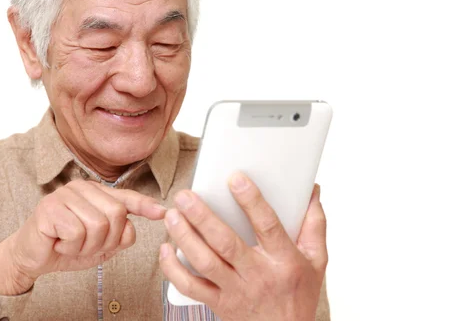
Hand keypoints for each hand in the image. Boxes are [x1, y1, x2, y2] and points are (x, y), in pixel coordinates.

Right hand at [0, 179, 165, 294]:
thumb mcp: (100, 244)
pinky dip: (71, 247)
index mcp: (95, 193)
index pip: (126, 197)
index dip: (145, 206)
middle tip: (87, 246)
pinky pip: (77, 232)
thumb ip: (119, 234)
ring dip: (87, 246)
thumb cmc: (67, 246)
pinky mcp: (49, 208)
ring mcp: (64, 195)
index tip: (163, 213)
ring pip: (98, 225)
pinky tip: (59, 243)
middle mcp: (81, 188)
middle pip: (116, 214)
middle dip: (106, 240)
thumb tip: (134, 226)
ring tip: (71, 244)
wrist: (32, 257)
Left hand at [160, 172, 326, 320]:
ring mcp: (235, 291)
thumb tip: (311, 193)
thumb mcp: (316, 261)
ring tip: (172, 215)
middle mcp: (258, 275)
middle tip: (185, 196)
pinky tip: (166, 249)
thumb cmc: (299, 296)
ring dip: (184, 237)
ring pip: (204, 263)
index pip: (267, 225)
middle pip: (226, 243)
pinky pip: (191, 287)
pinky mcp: (219, 304)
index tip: (235, 179)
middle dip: (202, 217)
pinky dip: (173, 269)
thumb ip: (314, 226)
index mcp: (284, 260)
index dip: (251, 200)